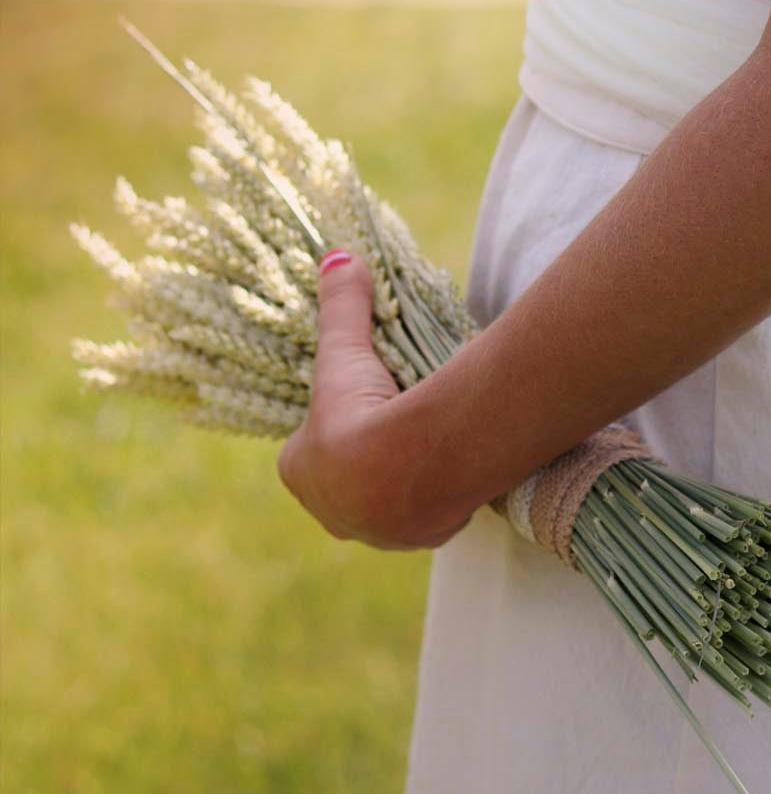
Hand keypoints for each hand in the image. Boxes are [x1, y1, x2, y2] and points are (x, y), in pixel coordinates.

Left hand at [276, 250, 476, 550]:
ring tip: (423, 447)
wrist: (409, 470)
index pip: (307, 448)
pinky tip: (446, 472)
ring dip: (397, 482)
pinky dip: (429, 498)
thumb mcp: (347, 351)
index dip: (330, 426)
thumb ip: (341, 306)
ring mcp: (372, 530)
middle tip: (393, 425)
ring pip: (379, 504)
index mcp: (300, 471)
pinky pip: (418, 516)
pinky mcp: (414, 537)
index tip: (357, 405)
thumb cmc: (362, 411)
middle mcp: (329, 510)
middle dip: (362, 460)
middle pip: (342, 481)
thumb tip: (336, 256)